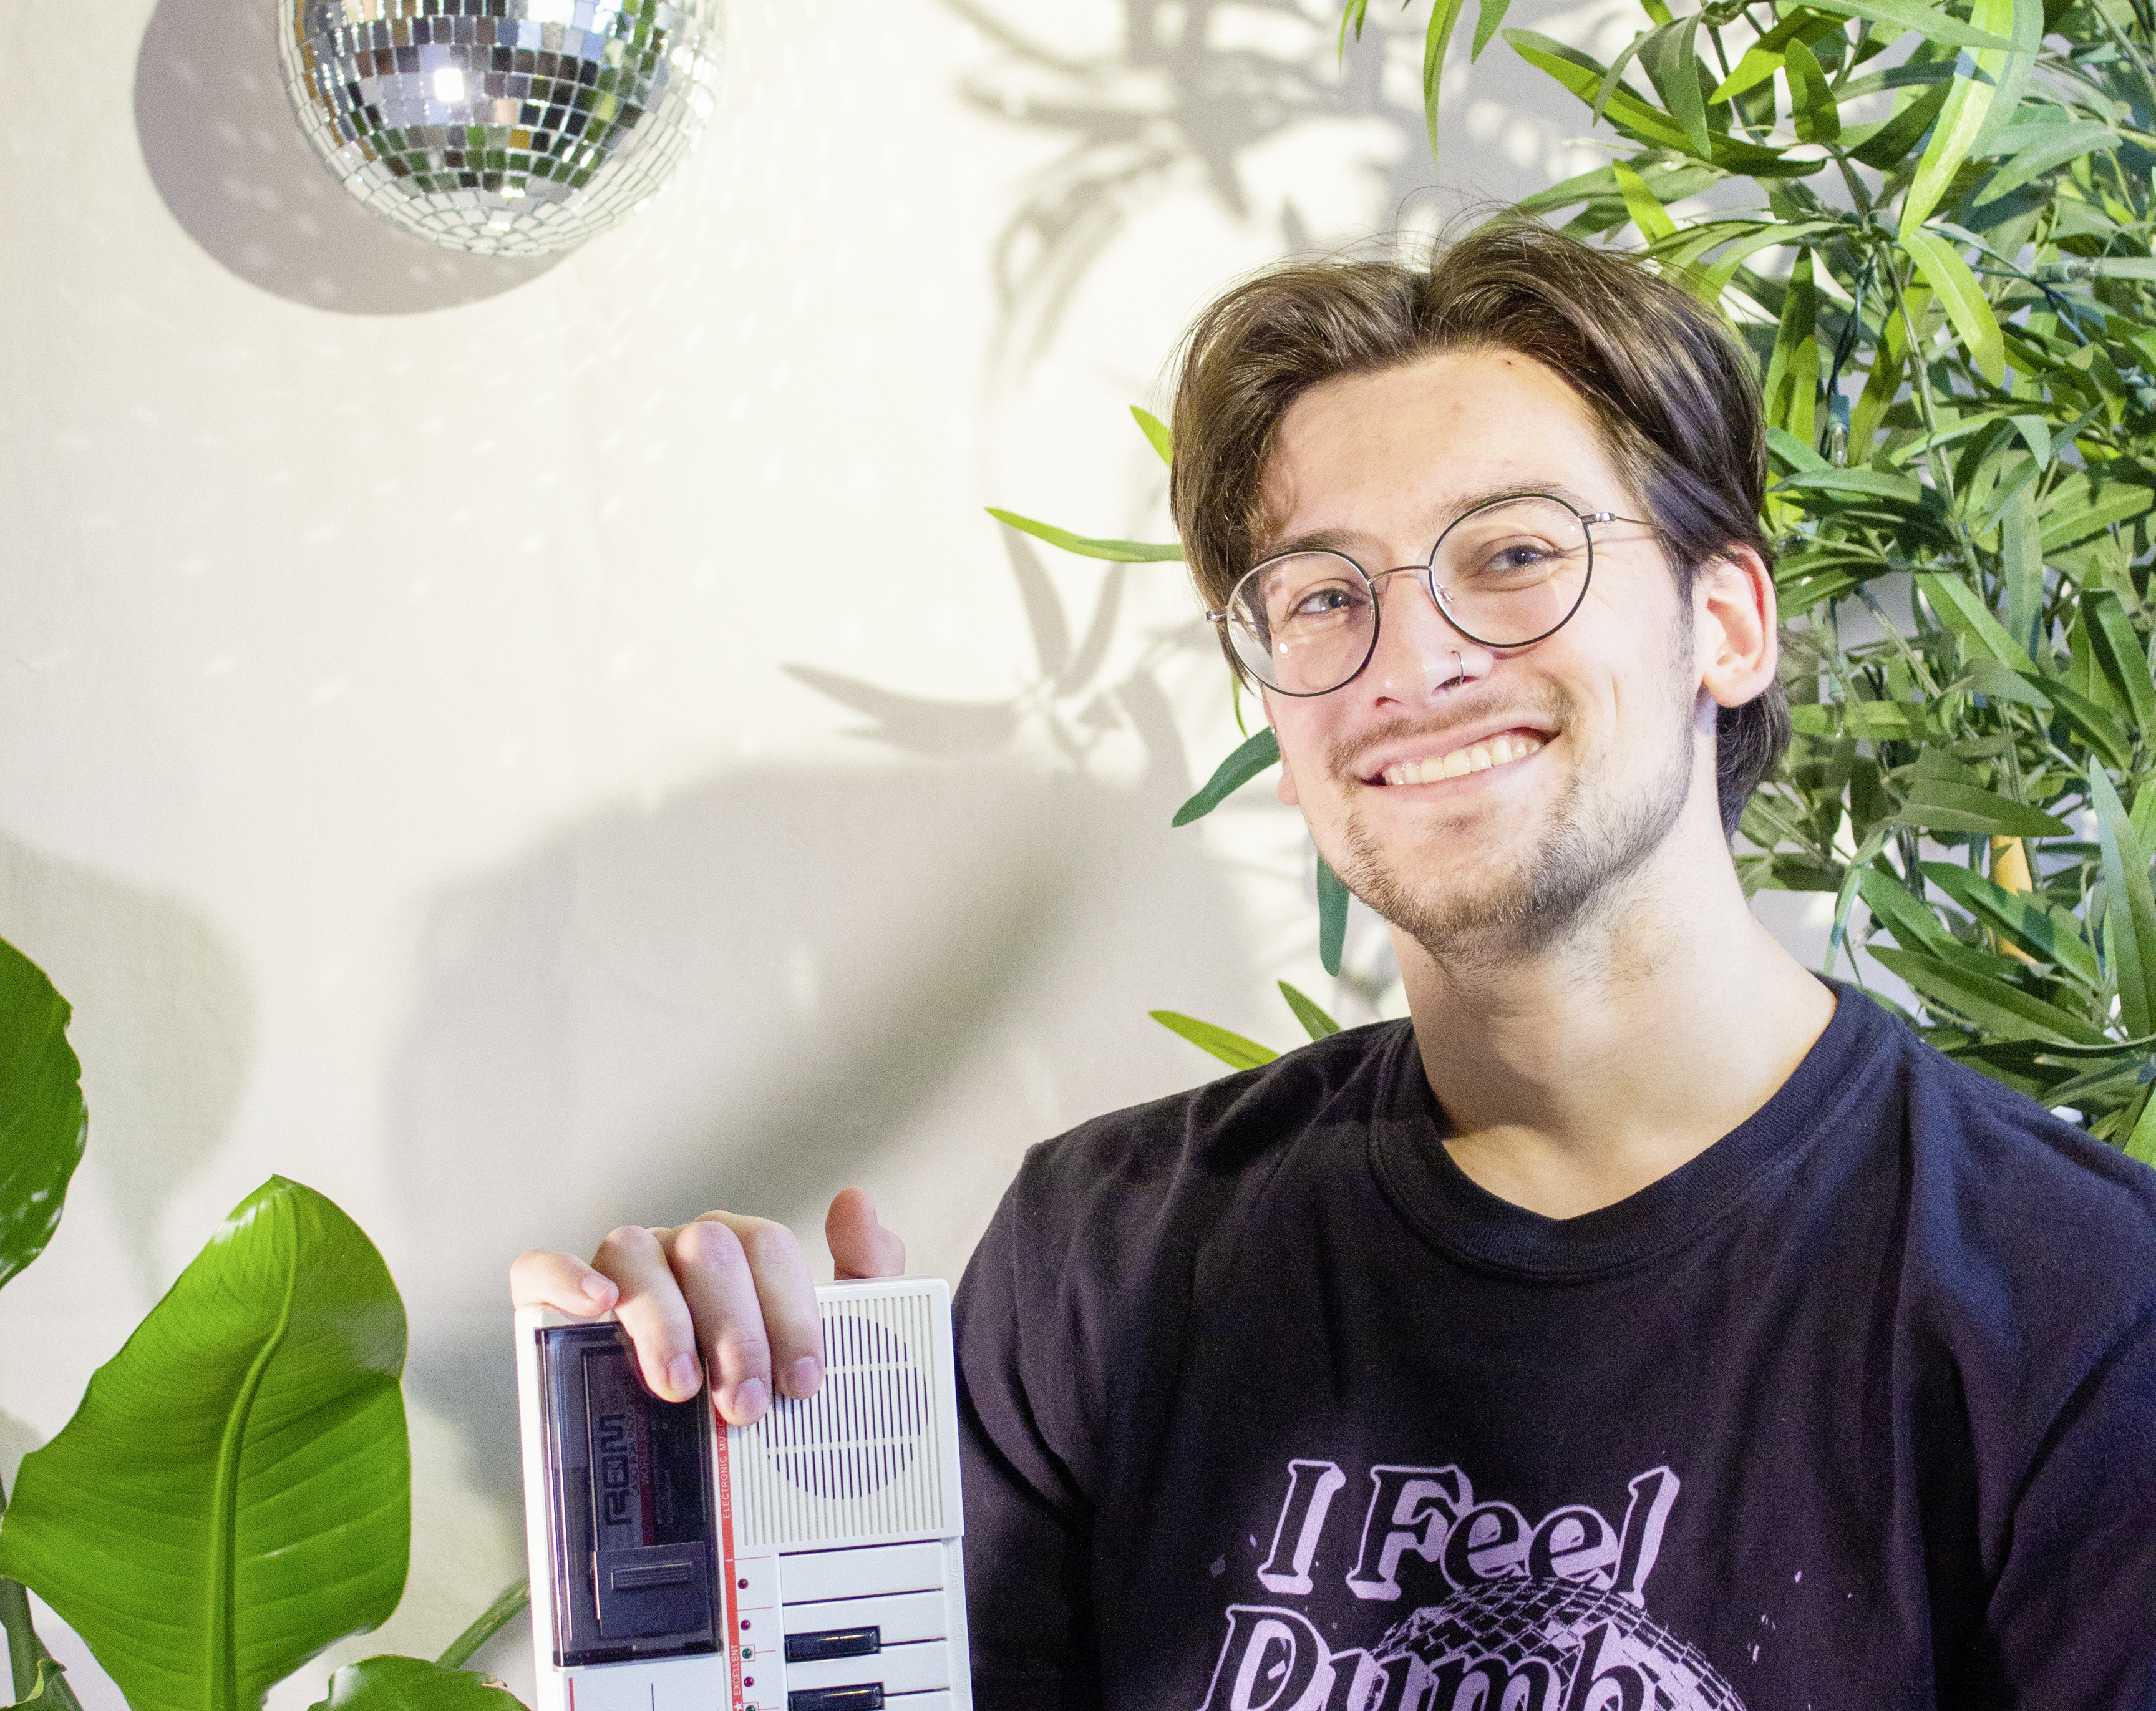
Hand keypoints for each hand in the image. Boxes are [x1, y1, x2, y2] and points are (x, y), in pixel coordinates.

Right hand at [509, 1188, 905, 1424]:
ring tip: (680, 1386)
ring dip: (662, 1318)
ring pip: (633, 1250)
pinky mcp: (558, 1301)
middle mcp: (682, 1250)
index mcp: (744, 1251)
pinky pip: (541, 1268)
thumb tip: (855, 1200)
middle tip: (747, 1406)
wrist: (725, 1468)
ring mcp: (622, 1271)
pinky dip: (563, 1276)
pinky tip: (596, 1307)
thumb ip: (867, 1272)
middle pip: (709, 1249)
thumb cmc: (770, 1389)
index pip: (769, 1247)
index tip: (804, 1383)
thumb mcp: (837, 1339)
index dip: (791, 1313)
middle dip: (734, 1330)